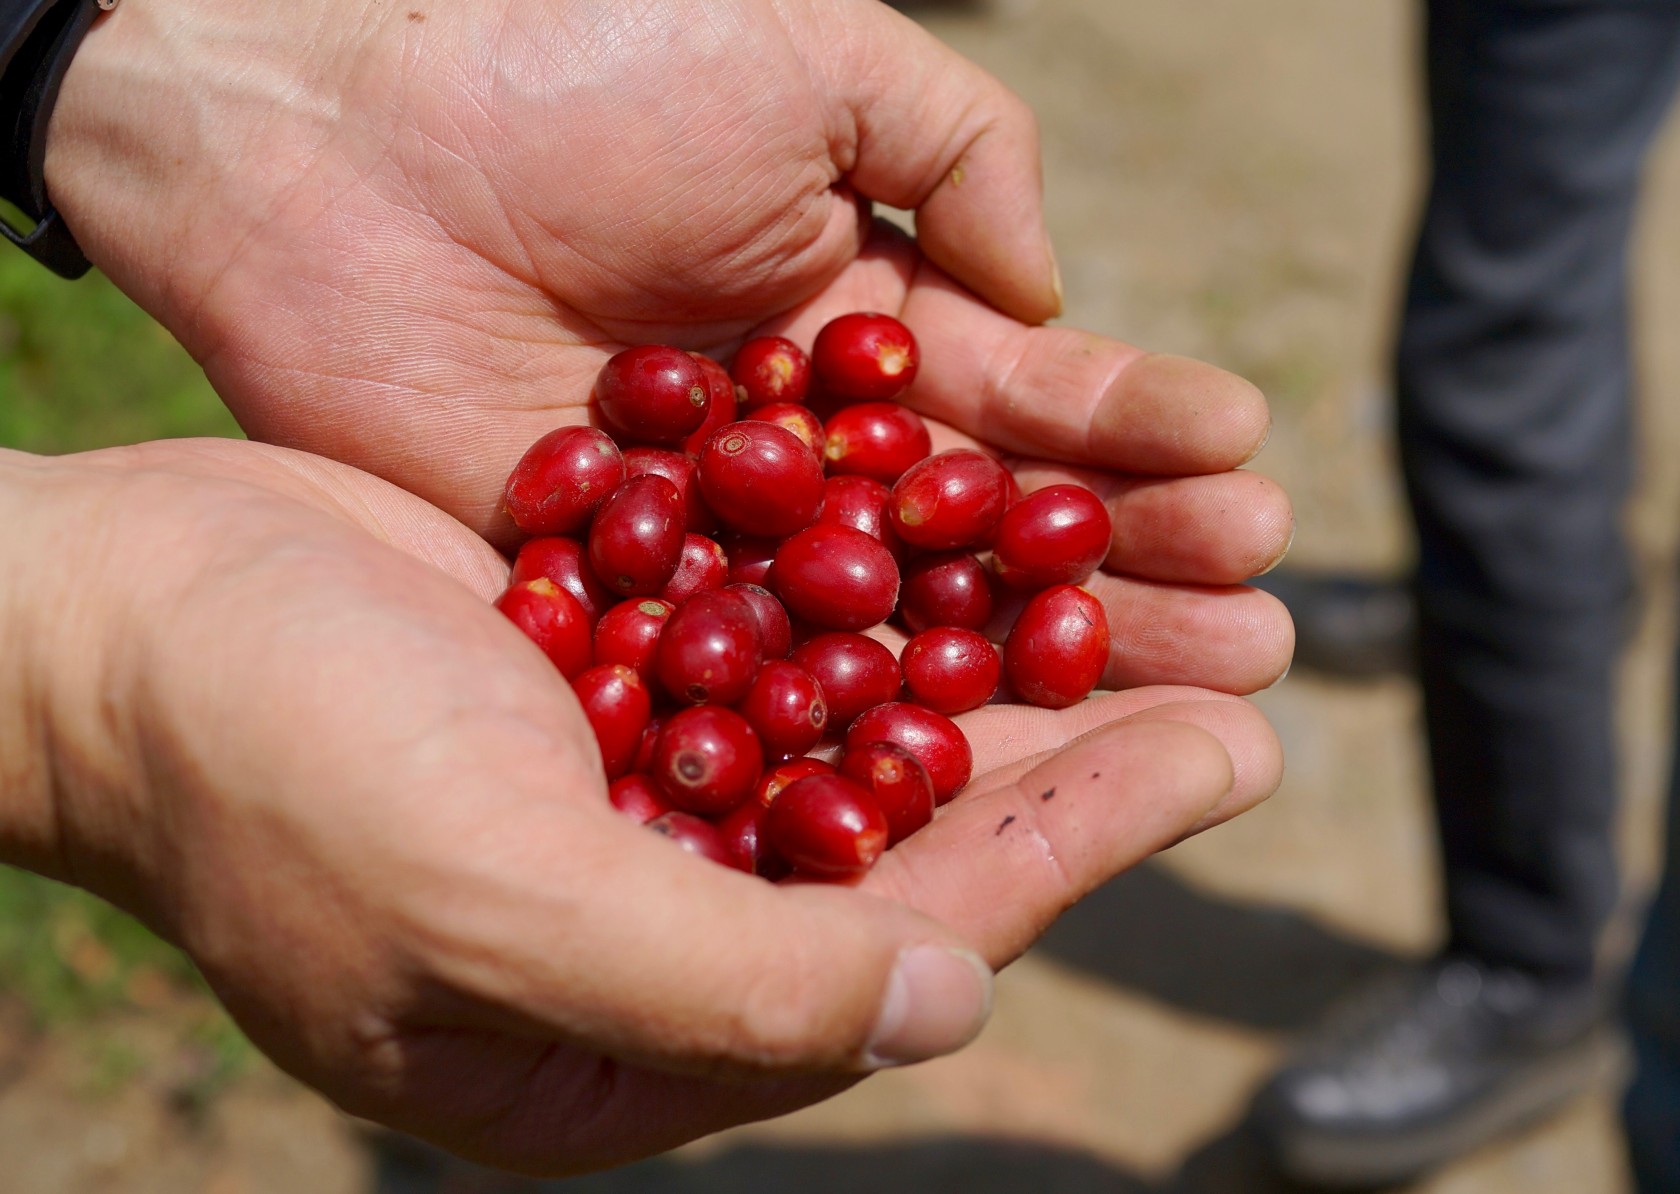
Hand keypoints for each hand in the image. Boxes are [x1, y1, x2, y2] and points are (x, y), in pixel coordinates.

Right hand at [0, 439, 1279, 1172]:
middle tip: (1248, 667)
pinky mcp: (613, 668)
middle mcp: (654, 913)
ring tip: (1164, 588)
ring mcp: (635, 785)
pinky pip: (787, 631)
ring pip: (865, 724)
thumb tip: (952, 1000)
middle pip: (912, 831)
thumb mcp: (495, 904)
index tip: (1224, 753)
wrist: (111, 616)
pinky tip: (989, 523)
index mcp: (631, 1030)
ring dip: (1009, 654)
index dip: (1072, 844)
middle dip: (1082, 749)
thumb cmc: (269, 774)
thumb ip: (728, 979)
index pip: (901, 940)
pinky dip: (889, 582)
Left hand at [47, 0, 1291, 694]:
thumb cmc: (573, 58)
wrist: (334, 131)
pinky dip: (851, 718)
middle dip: (1126, 578)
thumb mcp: (807, 55)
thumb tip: (1048, 291)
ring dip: (1032, 667)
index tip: (1244, 467)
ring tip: (1177, 702)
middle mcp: (807, 451)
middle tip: (1257, 633)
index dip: (1132, 436)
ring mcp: (718, 541)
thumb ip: (954, 155)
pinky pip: (755, 671)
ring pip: (898, 625)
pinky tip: (966, 757)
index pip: (1025, 397)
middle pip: (987, 537)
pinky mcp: (619, 603)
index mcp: (858, 323)